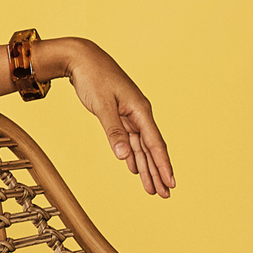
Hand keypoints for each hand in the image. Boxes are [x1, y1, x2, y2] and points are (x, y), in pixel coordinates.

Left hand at [59, 40, 175, 197]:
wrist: (82, 59)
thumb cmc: (93, 78)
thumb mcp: (102, 106)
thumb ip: (113, 131)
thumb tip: (124, 156)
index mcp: (140, 110)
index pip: (155, 143)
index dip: (163, 165)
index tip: (170, 183)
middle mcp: (139, 114)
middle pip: (151, 149)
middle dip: (158, 172)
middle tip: (165, 194)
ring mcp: (129, 115)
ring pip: (140, 147)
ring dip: (146, 168)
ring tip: (152, 189)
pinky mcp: (119, 115)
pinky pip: (130, 140)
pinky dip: (133, 156)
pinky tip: (135, 169)